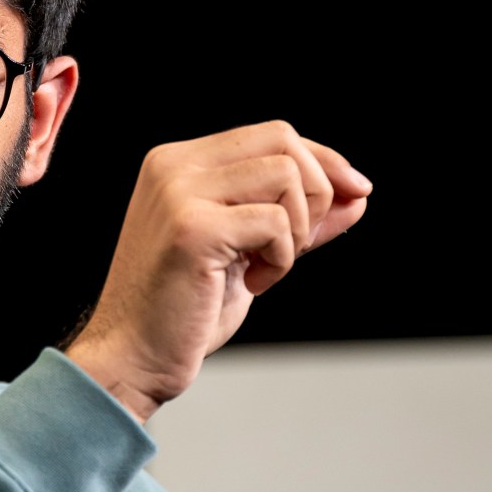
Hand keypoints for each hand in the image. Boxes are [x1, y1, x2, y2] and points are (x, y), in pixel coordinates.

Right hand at [64, 120, 371, 421]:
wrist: (132, 357)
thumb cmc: (184, 311)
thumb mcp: (250, 253)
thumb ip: (297, 220)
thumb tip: (359, 195)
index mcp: (178, 162)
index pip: (271, 134)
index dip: (323, 160)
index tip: (357, 191)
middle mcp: (174, 166)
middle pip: (283, 140)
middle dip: (317, 191)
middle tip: (298, 246)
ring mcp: (179, 193)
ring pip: (285, 174)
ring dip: (297, 229)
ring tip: (266, 268)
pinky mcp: (193, 228)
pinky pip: (274, 222)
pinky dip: (282, 259)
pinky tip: (253, 284)